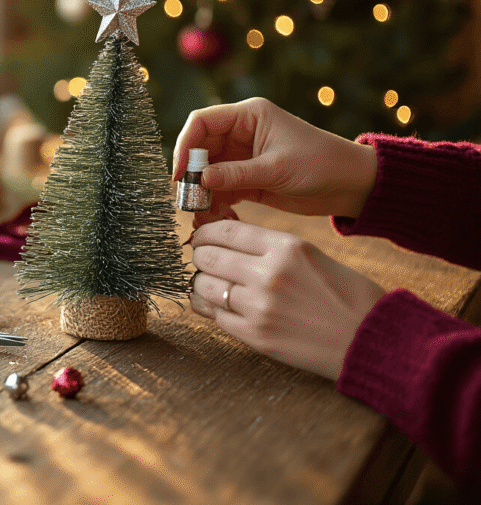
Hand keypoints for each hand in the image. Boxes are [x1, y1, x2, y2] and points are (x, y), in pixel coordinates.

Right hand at [173, 97, 377, 225]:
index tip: (179, 172)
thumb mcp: (277, 169)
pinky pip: (220, 189)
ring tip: (200, 213)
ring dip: (201, 191)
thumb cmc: (321, 164)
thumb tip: (199, 178)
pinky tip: (215, 217)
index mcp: (249, 116)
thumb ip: (236, 174)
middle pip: (200, 149)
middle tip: (187, 198)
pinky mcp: (247, 180)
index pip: (202, 122)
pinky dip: (214, 202)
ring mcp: (243, 157)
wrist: (351, 185)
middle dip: (191, 173)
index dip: (185, 145)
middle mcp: (241, 133)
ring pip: (207, 172)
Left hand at [188, 219, 386, 380]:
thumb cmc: (347, 296)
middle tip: (202, 260)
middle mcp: (268, 274)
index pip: (225, 231)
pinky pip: (216, 317)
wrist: (372, 340)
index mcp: (286, 247)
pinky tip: (222, 307)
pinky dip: (213, 310)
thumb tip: (227, 239)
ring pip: (204, 287)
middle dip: (200, 257)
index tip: (201, 237)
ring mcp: (260, 307)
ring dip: (203, 285)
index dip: (205, 232)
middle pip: (207, 257)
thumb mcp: (311, 256)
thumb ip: (270, 248)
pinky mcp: (256, 336)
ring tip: (214, 285)